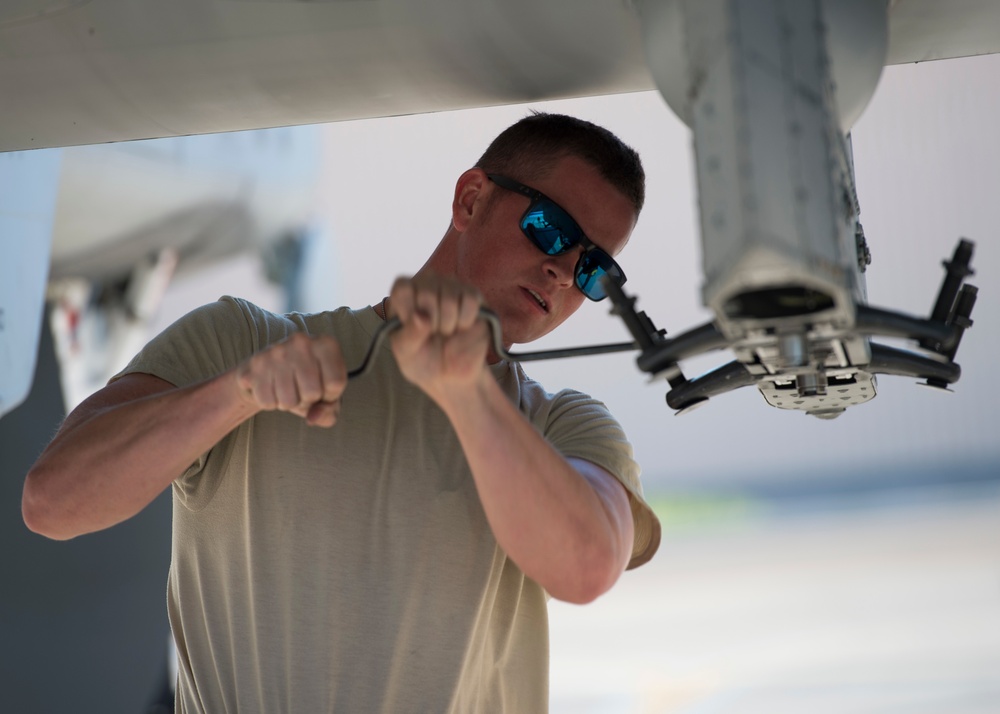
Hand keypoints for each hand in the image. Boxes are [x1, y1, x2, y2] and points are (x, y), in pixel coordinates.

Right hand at [233, 332, 346, 426]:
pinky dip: (270, 403)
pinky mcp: (256, 363)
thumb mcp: (326, 396)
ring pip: (289, 401)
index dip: (329, 396)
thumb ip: (329, 411)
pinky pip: (267, 402)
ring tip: (286, 389)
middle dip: (307, 401)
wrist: (266, 370)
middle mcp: (302, 342)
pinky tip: (271, 388)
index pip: (335, 383)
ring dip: (288, 404)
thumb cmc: (305, 384)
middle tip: (301, 391)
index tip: (323, 389)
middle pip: (312, 393)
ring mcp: (276, 351)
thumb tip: (313, 418)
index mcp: (326, 344)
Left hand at [387, 275, 490, 398]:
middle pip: (427, 291)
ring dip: (449, 323)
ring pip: (450, 295)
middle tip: (433, 335)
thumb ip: (410, 334)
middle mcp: (427, 284)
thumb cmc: (422, 359)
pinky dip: (465, 321)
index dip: (408, 310)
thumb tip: (421, 316)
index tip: (414, 330)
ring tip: (447, 332)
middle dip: (432, 322)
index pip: (403, 288)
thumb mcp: (407, 352)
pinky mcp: (473, 295)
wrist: (451, 375)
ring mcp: (451, 287)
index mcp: (404, 294)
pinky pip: (470, 300)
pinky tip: (461, 328)